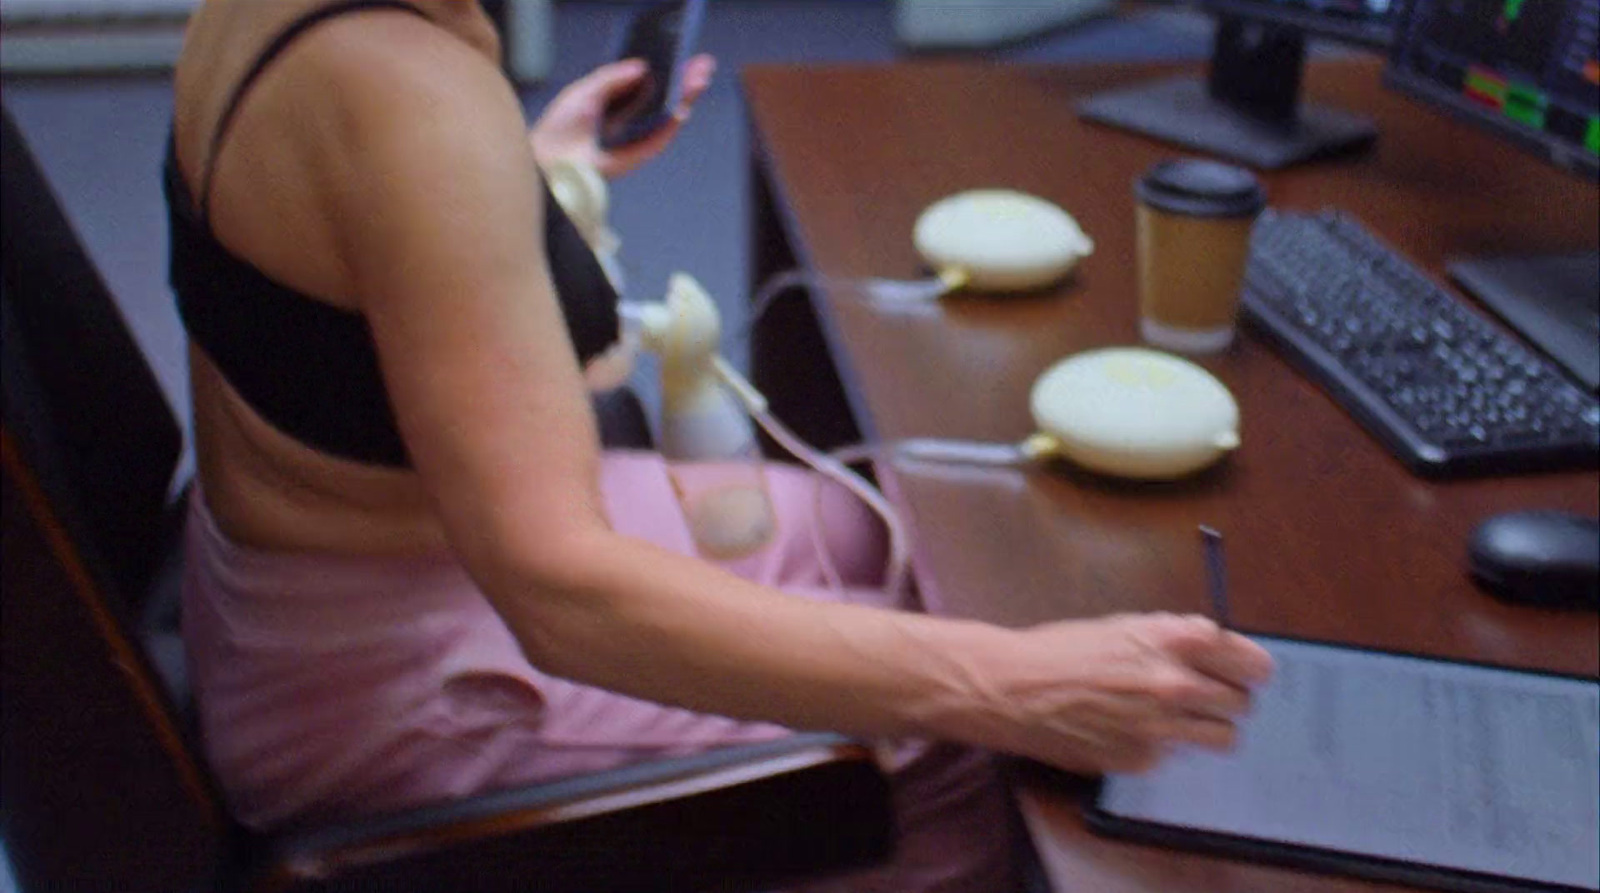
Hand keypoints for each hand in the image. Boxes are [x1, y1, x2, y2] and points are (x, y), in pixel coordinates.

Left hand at [528, 55, 715, 179]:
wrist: (548, 159)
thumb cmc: (561, 127)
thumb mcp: (585, 91)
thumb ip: (612, 77)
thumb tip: (642, 67)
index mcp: (620, 101)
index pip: (652, 83)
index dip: (670, 69)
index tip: (686, 54)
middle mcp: (633, 118)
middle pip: (666, 97)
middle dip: (686, 81)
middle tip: (704, 65)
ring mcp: (637, 136)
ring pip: (668, 116)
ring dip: (686, 99)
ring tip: (700, 81)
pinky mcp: (637, 155)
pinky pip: (659, 140)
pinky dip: (671, 126)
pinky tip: (681, 110)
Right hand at [982, 614, 1274, 774]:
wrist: (1016, 688)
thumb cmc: (1063, 650)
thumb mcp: (1125, 627)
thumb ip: (1173, 640)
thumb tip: (1213, 656)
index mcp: (1176, 639)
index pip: (1251, 662)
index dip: (1252, 669)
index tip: (1250, 675)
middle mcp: (1177, 682)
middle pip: (1243, 703)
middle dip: (1230, 699)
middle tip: (1210, 698)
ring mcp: (1163, 725)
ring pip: (1224, 737)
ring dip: (1210, 728)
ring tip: (1182, 720)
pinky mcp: (1144, 758)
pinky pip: (1176, 756)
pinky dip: (1164, 746)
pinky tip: (1131, 730)